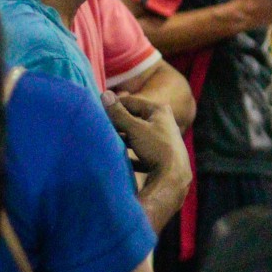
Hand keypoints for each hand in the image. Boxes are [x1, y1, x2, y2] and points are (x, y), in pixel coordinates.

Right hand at [103, 91, 190, 229]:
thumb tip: (105, 94)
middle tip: (100, 127)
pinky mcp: (160, 156)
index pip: (131, 102)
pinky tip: (117, 158)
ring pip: (136, 136)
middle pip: (134, 119)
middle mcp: (163, 122)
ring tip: (106, 141)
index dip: (114, 106)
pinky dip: (129, 154)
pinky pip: (139, 152)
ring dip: (122, 139)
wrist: (174, 177)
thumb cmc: (156, 147)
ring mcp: (162, 139)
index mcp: (158, 110)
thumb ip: (119, 114)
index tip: (97, 111)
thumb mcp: (135, 128)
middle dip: (117, 123)